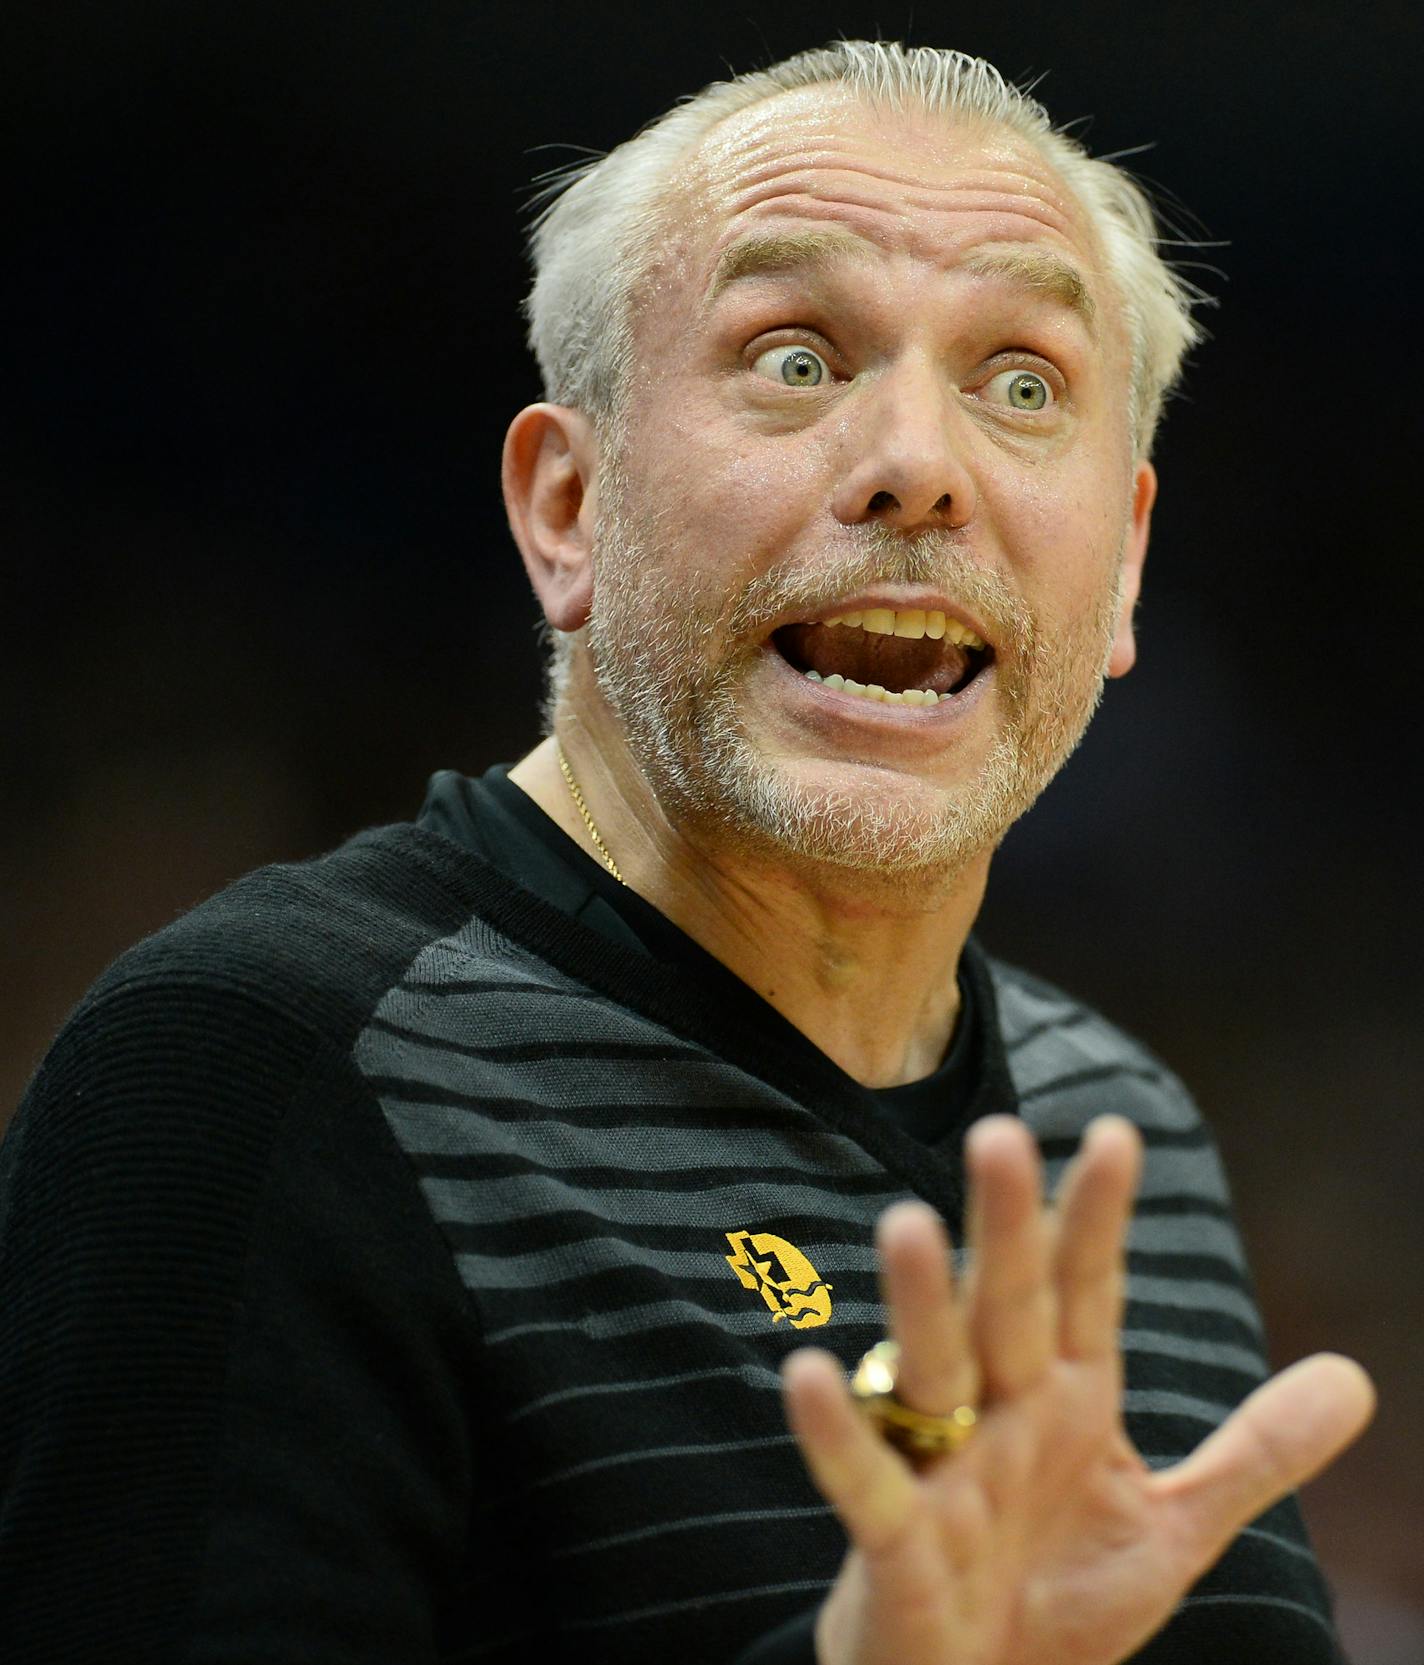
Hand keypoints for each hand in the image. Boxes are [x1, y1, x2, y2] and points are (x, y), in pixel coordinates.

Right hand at [781, 1114, 1373, 1664]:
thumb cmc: (1057, 1597)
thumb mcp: (1171, 1523)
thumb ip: (1253, 1451)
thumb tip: (1355, 1374)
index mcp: (1066, 1399)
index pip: (1085, 1291)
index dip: (1098, 1219)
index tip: (1117, 1134)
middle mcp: (1001, 1413)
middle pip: (1005, 1306)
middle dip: (1005, 1227)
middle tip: (1002, 1135)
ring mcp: (945, 1469)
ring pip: (929, 1368)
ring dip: (917, 1303)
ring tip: (904, 1223)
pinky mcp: (899, 1542)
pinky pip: (866, 1482)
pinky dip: (837, 1434)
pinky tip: (809, 1372)